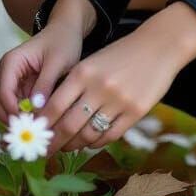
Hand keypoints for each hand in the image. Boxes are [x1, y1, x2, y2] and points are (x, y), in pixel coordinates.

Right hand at [0, 18, 83, 125]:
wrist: (67, 31)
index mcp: (10, 63)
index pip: (4, 94)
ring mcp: (12, 82)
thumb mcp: (57, 61)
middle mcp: (6, 74)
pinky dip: (27, 118)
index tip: (30, 127)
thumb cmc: (63, 41)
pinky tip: (41, 126)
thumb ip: (45, 83)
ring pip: (8, 110)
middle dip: (14, 121)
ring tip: (38, 134)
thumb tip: (35, 108)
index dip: (14, 112)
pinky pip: (19, 108)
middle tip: (33, 136)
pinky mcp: (21, 89)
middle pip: (1, 105)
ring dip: (21, 122)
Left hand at [40, 20, 187, 154]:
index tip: (35, 135)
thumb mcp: (93, 61)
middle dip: (54, 142)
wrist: (159, 46)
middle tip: (47, 150)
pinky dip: (96, 143)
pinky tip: (91, 142)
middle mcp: (98, 87)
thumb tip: (52, 117)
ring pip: (88, 135)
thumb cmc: (122, 54)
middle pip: (68, 125)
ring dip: (75, 145)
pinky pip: (110, 136)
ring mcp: (118, 101)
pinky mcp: (136, 112)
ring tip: (69, 147)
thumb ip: (74, 86)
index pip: (54, 107)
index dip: (42, 126)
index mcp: (83, 72)